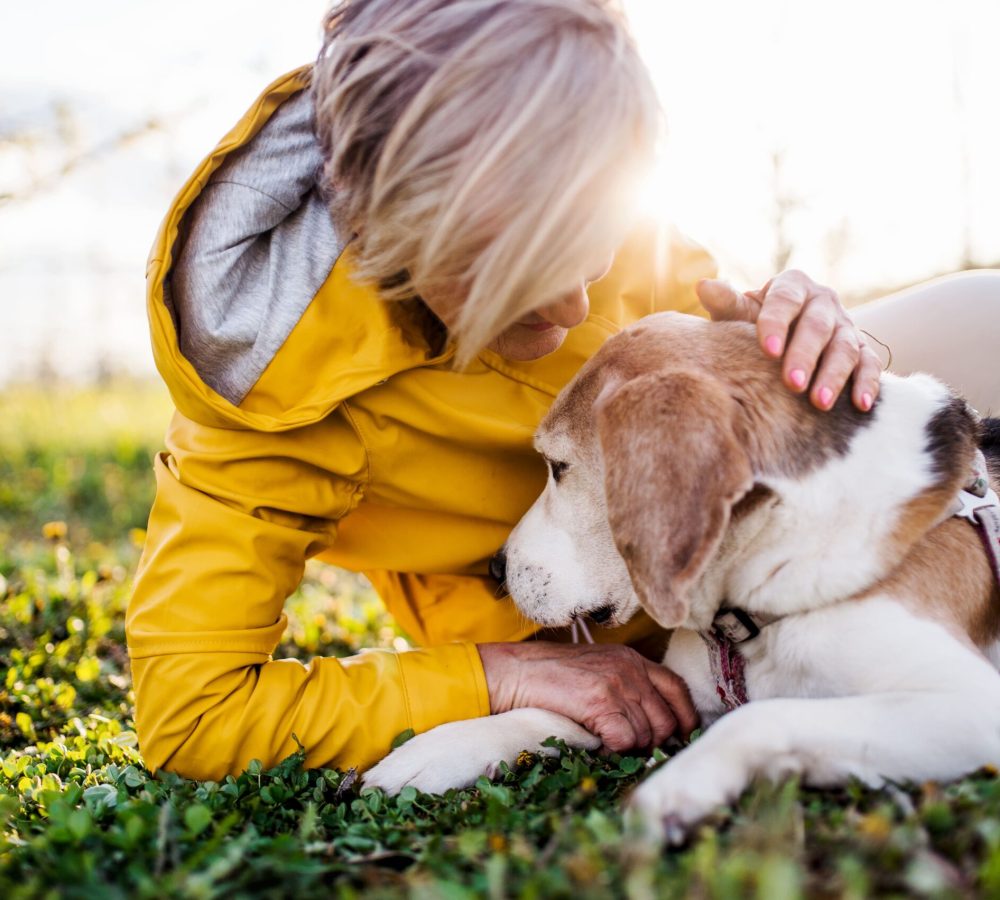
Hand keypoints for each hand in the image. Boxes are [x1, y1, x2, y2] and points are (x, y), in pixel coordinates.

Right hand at [477, 642, 697, 752]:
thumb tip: (650, 727)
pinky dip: (612, 752)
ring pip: (646, 735)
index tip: (680, 737)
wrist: (517, 671)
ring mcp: (617, 684)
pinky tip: (596, 746)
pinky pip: (624, 741)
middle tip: (628, 749)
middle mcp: (630, 669)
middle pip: (666, 720)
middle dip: (652, 743)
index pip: (677, 688)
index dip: (685, 717)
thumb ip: (625, 687)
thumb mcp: (596, 670)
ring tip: (604, 744)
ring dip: (627, 749)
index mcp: (631, 659)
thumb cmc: (550, 676)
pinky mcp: (601, 702)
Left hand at [697, 270, 882, 411]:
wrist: (782, 334)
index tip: (767, 350)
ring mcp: (845, 325)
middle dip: (805, 355)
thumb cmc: (754, 325)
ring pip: (845, 347)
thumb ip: (727, 304)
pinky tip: (861, 405)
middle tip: (792, 383)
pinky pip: (869, 364)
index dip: (777, 324)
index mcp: (792, 286)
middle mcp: (823, 301)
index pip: (785, 301)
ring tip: (819, 403)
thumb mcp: (740, 314)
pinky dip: (868, 383)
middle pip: (818, 327)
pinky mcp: (861, 348)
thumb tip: (703, 285)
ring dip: (834, 375)